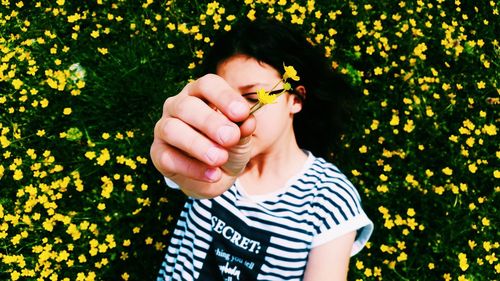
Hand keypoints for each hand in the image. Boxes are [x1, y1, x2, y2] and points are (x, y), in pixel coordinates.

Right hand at [150, 74, 255, 197]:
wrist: (217, 174)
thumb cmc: (229, 146)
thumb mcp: (241, 138)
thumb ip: (243, 129)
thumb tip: (248, 121)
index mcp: (200, 94)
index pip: (207, 85)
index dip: (224, 97)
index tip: (242, 113)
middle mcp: (177, 105)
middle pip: (187, 106)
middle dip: (210, 122)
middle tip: (230, 137)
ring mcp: (164, 128)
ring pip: (172, 129)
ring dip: (198, 145)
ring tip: (220, 158)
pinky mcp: (158, 153)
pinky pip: (169, 158)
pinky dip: (192, 168)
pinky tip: (213, 174)